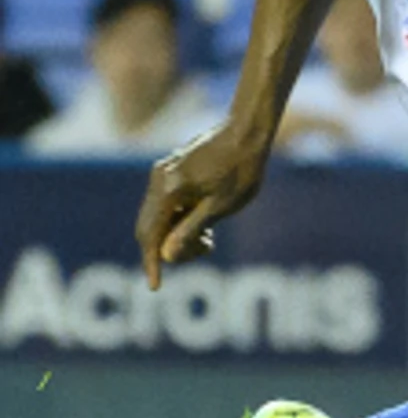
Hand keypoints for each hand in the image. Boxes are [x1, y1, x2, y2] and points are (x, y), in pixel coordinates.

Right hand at [137, 119, 272, 284]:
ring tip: (210, 240)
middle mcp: (159, 180)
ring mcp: (163, 174)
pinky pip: (167, 206)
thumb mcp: (222, 205)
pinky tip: (205, 226)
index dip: (152, 263)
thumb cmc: (242, 168)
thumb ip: (191, 230)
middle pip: (150, 228)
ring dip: (178, 235)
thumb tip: (167, 256)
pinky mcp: (171, 172)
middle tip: (206, 251)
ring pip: (159, 217)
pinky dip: (180, 220)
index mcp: (169, 190)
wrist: (248, 130)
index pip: (150, 235)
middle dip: (171, 248)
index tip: (155, 286)